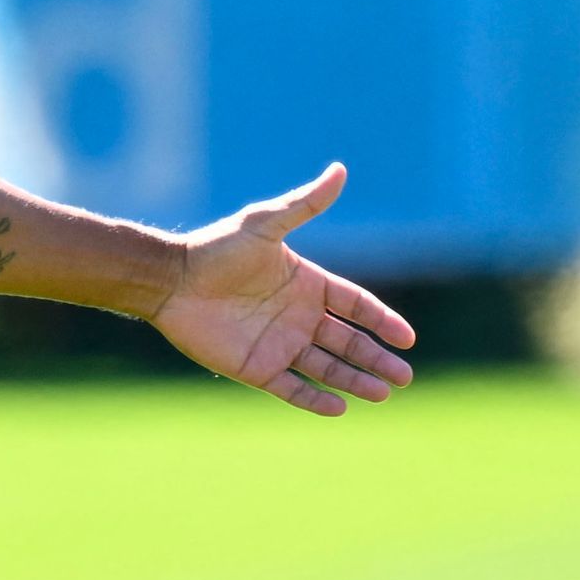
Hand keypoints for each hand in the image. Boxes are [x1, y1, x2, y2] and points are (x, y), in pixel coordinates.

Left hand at [152, 164, 415, 415]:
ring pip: (327, 368)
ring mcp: (279, 344)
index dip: (383, 321)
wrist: (172, 281)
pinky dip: (315, 399)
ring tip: (384, 394)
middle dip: (377, 359)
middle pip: (349, 342)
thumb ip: (304, 205)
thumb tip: (340, 171)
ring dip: (355, 380)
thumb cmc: (217, 250)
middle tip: (405, 376)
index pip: (357, 306)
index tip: (406, 338)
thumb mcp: (265, 225)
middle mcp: (299, 317)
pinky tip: (339, 408)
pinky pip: (292, 388)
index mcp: (308, 285)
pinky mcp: (256, 368)